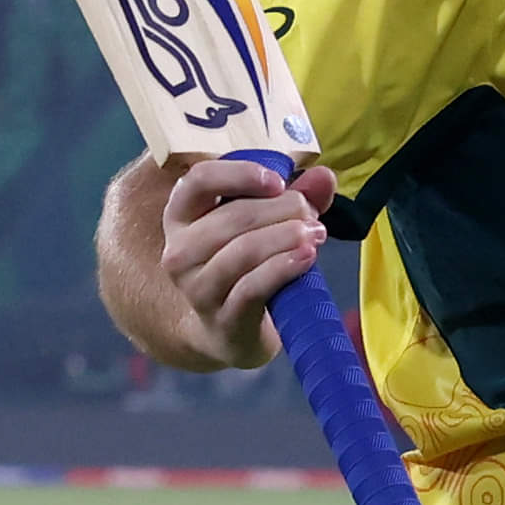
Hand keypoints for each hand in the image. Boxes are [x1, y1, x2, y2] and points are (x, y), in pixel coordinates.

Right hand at [101, 150, 331, 371]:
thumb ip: (295, 197)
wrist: (232, 330)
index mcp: (182, 214)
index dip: (239, 174)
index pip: (199, 179)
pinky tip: (307, 256)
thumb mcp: (266, 224)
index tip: (277, 181)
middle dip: (281, 210)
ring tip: (316, 234)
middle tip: (311, 214)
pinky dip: (283, 267)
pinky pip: (252, 286)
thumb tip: (324, 176)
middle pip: (233, 216)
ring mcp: (197, 286)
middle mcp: (180, 250)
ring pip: (243, 250)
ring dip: (286, 237)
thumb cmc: (247, 265)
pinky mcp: (221, 317)